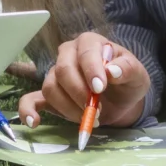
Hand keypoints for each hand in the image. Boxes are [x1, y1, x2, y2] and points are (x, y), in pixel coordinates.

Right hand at [18, 33, 150, 130]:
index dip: (90, 70)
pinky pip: (30, 100)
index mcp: (90, 43)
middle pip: (63, 70)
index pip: (85, 52)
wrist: (120, 100)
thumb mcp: (137, 75)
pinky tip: (34, 122)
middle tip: (96, 111)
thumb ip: (128, 69)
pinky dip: (28, 111)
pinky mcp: (48, 95)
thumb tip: (112, 70)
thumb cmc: (127, 81)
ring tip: (88, 119)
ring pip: (50, 88)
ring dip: (68, 108)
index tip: (99, 89)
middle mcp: (68, 54)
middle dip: (79, 94)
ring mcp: (55, 74)